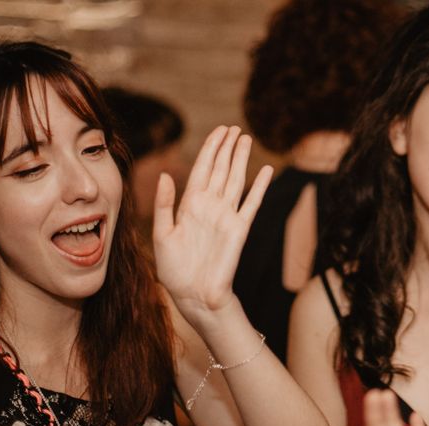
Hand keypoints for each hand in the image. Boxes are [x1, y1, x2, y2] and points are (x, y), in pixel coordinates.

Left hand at [153, 125, 272, 324]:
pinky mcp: (240, 229)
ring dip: (241, 159)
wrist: (194, 295)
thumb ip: (163, 205)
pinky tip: (266, 170)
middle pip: (220, 169)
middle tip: (233, 127)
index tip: (218, 132)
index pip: (202, 170)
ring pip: (236, 180)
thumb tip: (165, 175)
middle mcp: (210, 206)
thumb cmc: (175, 270)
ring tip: (246, 139)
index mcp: (189, 205)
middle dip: (226, 147)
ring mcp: (226, 216)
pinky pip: (252, 203)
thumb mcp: (161, 235)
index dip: (210, 149)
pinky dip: (260, 187)